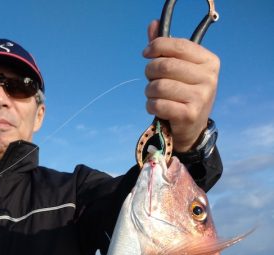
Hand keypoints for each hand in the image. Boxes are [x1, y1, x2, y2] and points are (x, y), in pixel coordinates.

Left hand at [143, 19, 219, 151]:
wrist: (192, 129)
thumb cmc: (183, 95)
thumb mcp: (180, 70)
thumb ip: (166, 48)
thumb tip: (153, 25)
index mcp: (209, 61)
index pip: (179, 46)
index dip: (158, 46)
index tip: (146, 53)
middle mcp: (209, 78)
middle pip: (166, 66)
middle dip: (150, 71)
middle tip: (150, 79)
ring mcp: (201, 97)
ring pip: (159, 86)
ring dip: (149, 91)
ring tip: (154, 96)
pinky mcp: (189, 115)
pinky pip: (159, 104)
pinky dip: (151, 106)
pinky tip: (155, 108)